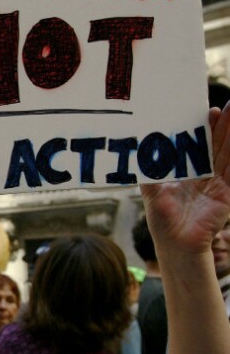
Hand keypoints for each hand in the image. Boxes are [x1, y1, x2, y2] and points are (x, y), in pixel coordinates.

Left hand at [141, 105, 229, 253]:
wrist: (174, 243)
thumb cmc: (162, 219)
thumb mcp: (151, 189)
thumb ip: (146, 170)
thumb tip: (134, 149)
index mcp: (190, 172)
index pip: (200, 145)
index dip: (205, 129)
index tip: (207, 110)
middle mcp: (206, 175)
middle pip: (218, 146)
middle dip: (224, 125)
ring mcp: (218, 184)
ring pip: (228, 153)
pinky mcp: (226, 194)